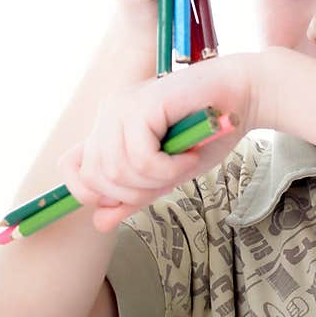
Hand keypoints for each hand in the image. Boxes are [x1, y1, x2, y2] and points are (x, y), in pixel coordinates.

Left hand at [56, 51, 268, 232]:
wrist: (243, 94)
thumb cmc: (211, 131)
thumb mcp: (169, 173)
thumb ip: (135, 193)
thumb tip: (100, 222)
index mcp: (109, 127)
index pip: (72, 168)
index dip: (95, 192)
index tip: (135, 194)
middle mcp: (109, 113)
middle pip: (96, 178)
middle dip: (137, 192)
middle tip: (172, 179)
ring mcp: (123, 106)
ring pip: (119, 171)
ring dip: (159, 180)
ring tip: (185, 164)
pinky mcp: (142, 105)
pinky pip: (141, 159)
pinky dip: (169, 169)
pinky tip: (190, 156)